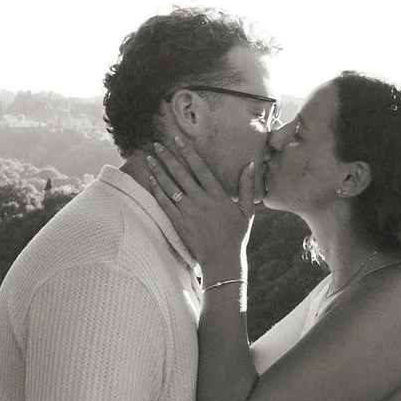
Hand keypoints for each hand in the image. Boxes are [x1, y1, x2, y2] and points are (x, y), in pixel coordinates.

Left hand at [145, 139, 256, 275]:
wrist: (223, 259)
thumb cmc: (236, 234)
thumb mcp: (247, 210)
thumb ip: (247, 186)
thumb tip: (250, 164)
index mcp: (217, 195)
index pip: (200, 168)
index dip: (188, 153)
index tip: (178, 140)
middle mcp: (201, 200)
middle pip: (181, 174)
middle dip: (168, 157)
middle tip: (157, 144)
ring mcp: (188, 212)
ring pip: (170, 187)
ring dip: (158, 171)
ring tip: (149, 159)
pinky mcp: (179, 223)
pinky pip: (164, 203)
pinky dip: (157, 190)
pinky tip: (151, 180)